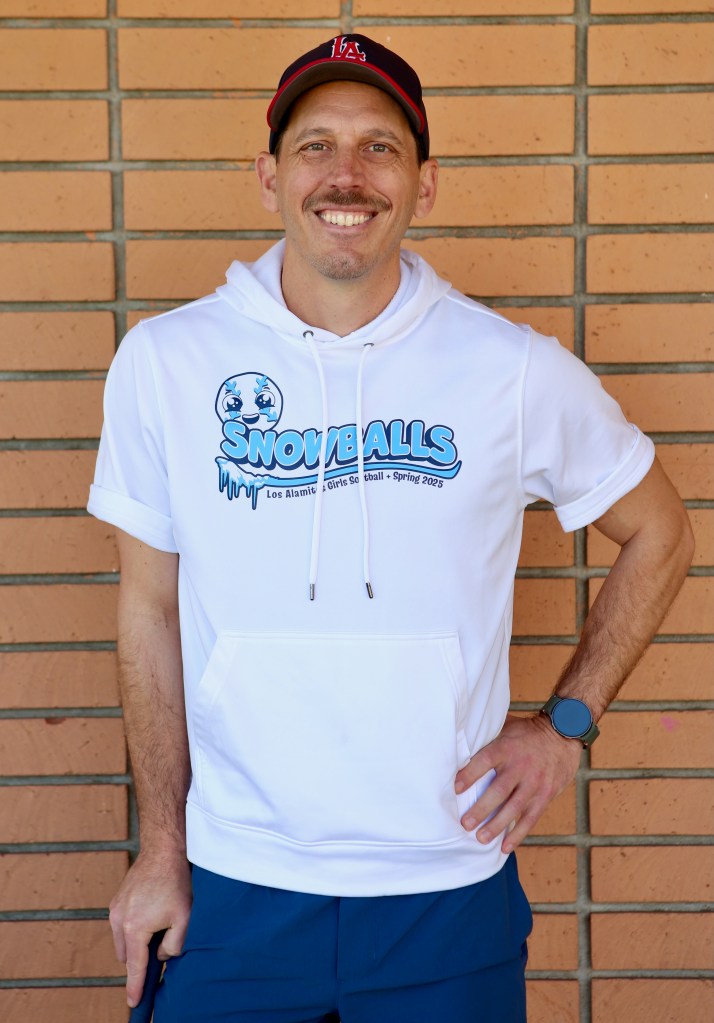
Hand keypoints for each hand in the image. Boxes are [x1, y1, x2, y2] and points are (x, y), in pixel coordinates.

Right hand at [109, 848, 191, 1007]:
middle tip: (162, 940)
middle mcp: (119, 920)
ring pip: (124, 940)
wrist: (163, 850)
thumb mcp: (183, 918)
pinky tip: (153, 909)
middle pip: (127, 955)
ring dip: (138, 940)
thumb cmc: (175, 882)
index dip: (135, 986)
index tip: (133, 1003)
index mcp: (134, 928)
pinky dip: (135, 926)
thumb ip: (173, 946)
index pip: (134, 966)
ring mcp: (115, 909)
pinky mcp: (116, 900)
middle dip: (141, 956)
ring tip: (160, 918)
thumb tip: (160, 956)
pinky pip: (123, 924)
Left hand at [454, 713, 581, 852]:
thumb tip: (458, 741)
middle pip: (499, 790)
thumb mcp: (507, 726)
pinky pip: (530, 818)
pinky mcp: (545, 795)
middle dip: (481, 809)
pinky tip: (505, 846)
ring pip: (514, 808)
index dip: (470, 774)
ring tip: (480, 838)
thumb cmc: (527, 733)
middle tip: (465, 824)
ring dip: (496, 825)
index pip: (485, 761)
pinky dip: (518, 834)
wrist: (563, 736)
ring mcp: (534, 783)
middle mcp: (521, 766)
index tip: (456, 788)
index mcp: (507, 747)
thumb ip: (487, 736)